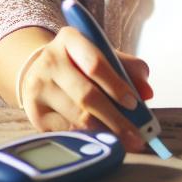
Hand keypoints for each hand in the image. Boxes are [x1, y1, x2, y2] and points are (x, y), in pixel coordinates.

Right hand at [19, 27, 154, 152]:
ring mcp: (38, 87)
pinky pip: (65, 130)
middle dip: (115, 118)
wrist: (40, 69)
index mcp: (71, 39)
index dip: (116, 85)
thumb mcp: (103, 54)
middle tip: (136, 135)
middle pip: (86, 95)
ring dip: (104, 132)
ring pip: (76, 116)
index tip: (135, 103)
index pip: (96, 63)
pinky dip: (86, 138)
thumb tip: (148, 92)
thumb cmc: (80, 61)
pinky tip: (101, 142)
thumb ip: (129, 68)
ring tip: (125, 141)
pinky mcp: (34, 111)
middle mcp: (50, 60)